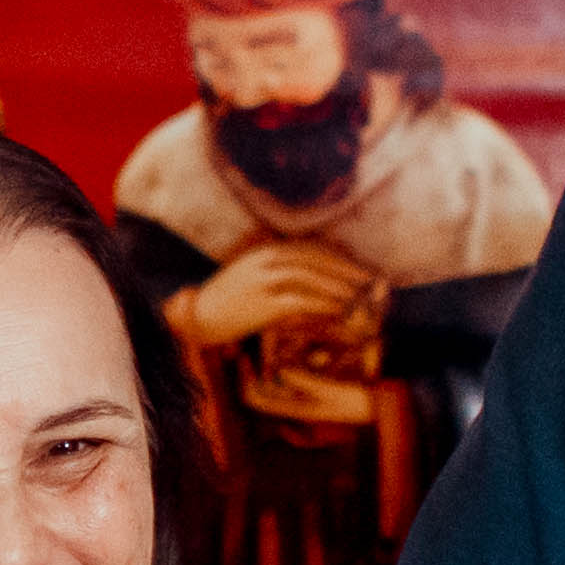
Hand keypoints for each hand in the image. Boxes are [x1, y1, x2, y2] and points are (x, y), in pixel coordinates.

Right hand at [168, 236, 379, 350]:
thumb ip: (277, 270)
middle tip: (366, 280)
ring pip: (311, 277)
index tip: (355, 266)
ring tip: (357, 296)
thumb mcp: (251, 275)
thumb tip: (310, 276)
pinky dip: (323, 304)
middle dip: (344, 269)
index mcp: (265, 250)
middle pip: (315, 259)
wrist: (198, 316)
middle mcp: (266, 260)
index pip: (310, 248)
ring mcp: (264, 280)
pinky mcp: (263, 303)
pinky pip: (302, 301)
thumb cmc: (227, 300)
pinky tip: (337, 311)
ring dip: (338, 286)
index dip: (336, 257)